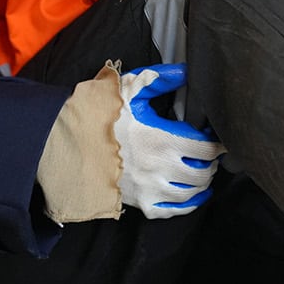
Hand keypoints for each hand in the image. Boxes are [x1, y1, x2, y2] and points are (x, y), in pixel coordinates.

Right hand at [112, 63, 223, 218]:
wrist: (67, 143)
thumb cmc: (99, 116)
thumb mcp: (129, 89)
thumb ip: (160, 79)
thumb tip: (185, 72)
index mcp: (160, 139)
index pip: (205, 148)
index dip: (216, 143)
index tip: (215, 136)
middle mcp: (158, 168)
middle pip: (203, 172)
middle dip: (212, 162)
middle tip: (211, 153)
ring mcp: (150, 189)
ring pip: (192, 192)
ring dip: (203, 181)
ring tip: (203, 170)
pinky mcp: (140, 203)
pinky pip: (173, 211)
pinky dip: (189, 204)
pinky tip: (194, 194)